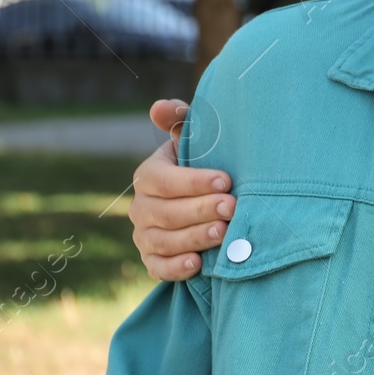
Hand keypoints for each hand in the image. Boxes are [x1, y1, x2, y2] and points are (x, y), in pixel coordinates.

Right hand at [129, 99, 236, 280]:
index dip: (193, 182)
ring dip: (194, 238)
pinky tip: (198, 263)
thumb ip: (180, 120)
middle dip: (200, 210)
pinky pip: (158, 268)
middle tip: (232, 207)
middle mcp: (141, 207)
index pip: (163, 180)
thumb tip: (159, 106)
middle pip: (165, 213)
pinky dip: (176, 268)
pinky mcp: (152, 260)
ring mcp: (144, 235)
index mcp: (149, 175)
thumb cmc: (205, 164)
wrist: (209, 200)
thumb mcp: (195, 139)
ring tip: (223, 232)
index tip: (226, 180)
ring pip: (163, 241)